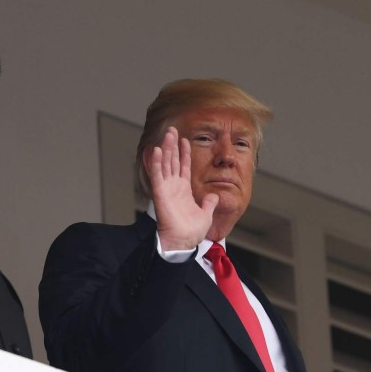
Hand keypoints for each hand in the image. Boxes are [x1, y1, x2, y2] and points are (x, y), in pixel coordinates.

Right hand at [146, 127, 217, 250]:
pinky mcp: (160, 193)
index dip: (184, 153)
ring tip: (167, 134)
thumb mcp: (206, 214)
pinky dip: (156, 162)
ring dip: (165, 148)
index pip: (183, 166)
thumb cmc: (192, 231)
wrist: (183, 241)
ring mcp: (166, 188)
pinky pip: (157, 175)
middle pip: (172, 161)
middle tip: (172, 130)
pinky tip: (157, 150)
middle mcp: (174, 186)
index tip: (184, 140)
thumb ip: (209, 203)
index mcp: (184, 190)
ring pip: (165, 164)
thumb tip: (213, 196)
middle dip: (172, 145)